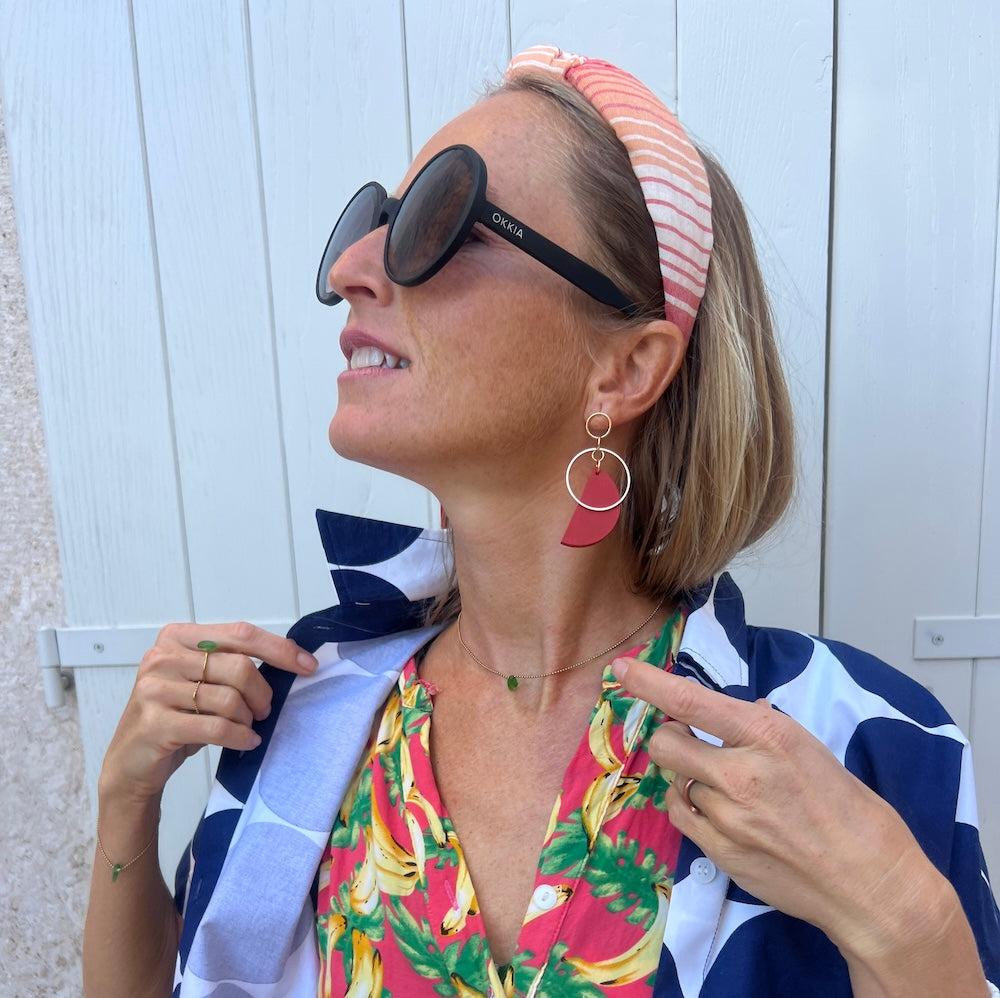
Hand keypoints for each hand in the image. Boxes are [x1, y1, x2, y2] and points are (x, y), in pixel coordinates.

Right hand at [99, 622, 317, 806]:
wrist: (131, 763)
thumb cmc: (176, 717)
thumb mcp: (200, 682)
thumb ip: (231, 665)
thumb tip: (291, 661)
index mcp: (178, 637)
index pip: (241, 634)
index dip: (279, 649)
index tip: (308, 665)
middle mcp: (162, 657)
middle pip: (239, 667)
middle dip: (262, 693)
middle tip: (264, 711)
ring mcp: (154, 689)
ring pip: (229, 699)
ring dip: (247, 718)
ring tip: (246, 727)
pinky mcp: (154, 722)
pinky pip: (215, 727)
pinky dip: (239, 736)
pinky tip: (245, 741)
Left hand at [610, 657, 956, 964]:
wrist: (872, 887)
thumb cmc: (854, 813)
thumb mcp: (813, 751)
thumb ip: (766, 728)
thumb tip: (739, 710)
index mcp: (769, 736)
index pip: (690, 701)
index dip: (649, 682)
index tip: (622, 668)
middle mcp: (741, 772)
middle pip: (665, 742)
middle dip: (670, 737)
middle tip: (692, 742)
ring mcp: (727, 816)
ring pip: (675, 781)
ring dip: (691, 777)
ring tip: (728, 788)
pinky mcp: (719, 852)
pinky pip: (681, 816)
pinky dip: (691, 807)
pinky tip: (719, 812)